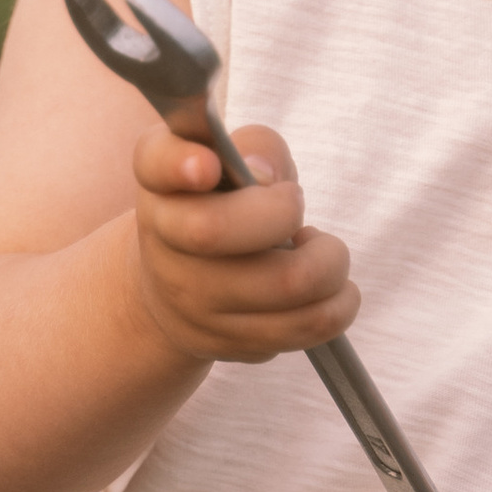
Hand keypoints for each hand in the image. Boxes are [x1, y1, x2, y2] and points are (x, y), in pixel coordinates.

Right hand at [129, 116, 360, 366]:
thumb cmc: (223, 207)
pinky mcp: (224, 343)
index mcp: (163, 184)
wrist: (177, 288)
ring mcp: (190, 301)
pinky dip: (336, 306)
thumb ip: (256, 148)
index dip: (179, 162)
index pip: (155, 162)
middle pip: (215, 229)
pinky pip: (303, 328)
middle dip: (284, 212)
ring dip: (330, 264)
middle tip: (298, 207)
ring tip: (324, 252)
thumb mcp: (233, 163)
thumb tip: (265, 178)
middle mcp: (162, 242)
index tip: (208, 165)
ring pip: (284, 285)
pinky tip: (324, 289)